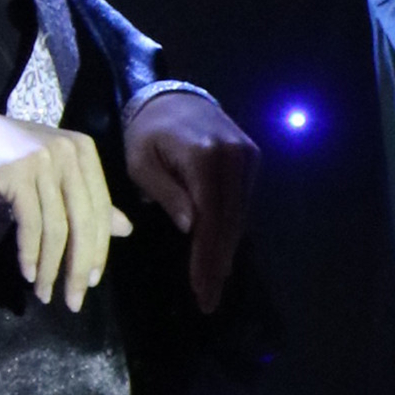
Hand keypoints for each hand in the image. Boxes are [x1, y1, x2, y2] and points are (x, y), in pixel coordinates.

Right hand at [0, 112, 131, 310]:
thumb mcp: (61, 174)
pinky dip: (29, 253)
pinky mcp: (18, 174)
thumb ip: (91, 201)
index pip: (100, 209)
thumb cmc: (24, 158)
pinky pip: (30, 224)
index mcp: (86, 153)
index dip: (99, 250)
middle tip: (74, 300)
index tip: (91, 282)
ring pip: (55, 227)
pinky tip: (28, 273)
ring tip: (44, 293)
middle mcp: (69, 155)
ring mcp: (44, 162)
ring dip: (49, 267)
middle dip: (78, 267)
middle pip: (82, 221)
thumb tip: (125, 230)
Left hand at [123, 89, 257, 313]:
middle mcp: (235, 156)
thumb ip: (167, 193)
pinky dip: (231, 230)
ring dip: (227, 251)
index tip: (201, 289)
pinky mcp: (252, 159)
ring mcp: (248, 157)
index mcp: (205, 156)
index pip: (210, 217)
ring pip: (240, 215)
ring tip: (214, 285)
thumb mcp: (142, 163)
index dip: (206, 256)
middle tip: (209, 299)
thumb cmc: (147, 132)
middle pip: (230, 221)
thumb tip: (192, 227)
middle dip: (218, 263)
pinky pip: (242, 203)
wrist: (171, 95)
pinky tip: (221, 255)